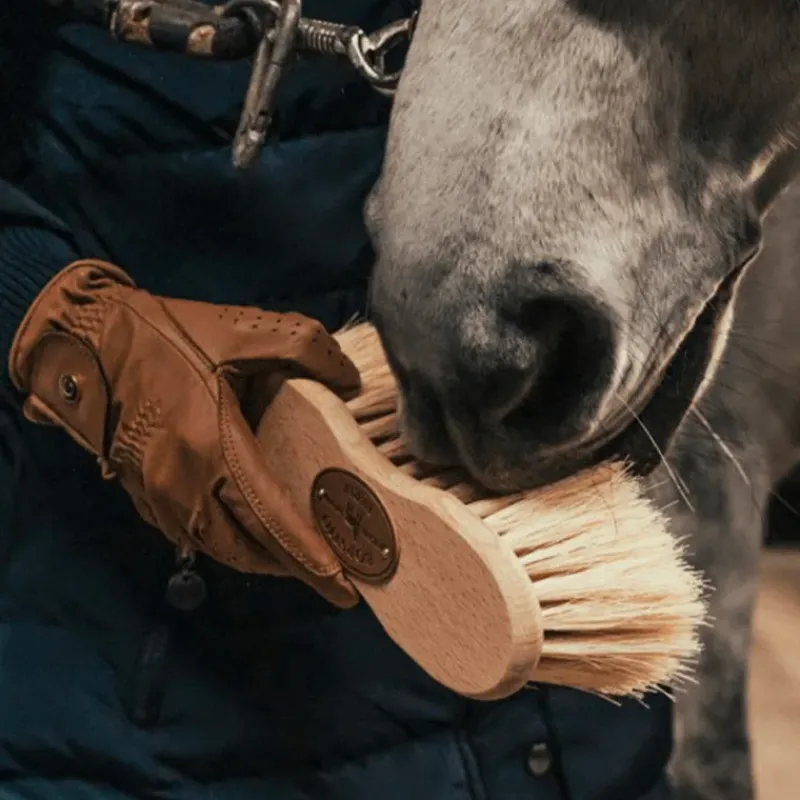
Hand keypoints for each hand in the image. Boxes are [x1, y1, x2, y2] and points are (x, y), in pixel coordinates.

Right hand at [9, 260, 361, 607]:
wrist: (83, 339)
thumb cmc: (163, 335)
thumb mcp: (242, 330)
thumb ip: (306, 349)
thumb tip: (349, 380)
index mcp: (214, 448)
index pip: (271, 522)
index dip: (310, 560)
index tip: (343, 590)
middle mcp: (183, 484)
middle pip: (244, 549)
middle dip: (288, 567)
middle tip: (326, 573)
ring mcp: (155, 492)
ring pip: (214, 547)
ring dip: (254, 557)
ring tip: (289, 555)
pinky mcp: (137, 490)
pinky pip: (187, 533)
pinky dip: (221, 540)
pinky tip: (240, 529)